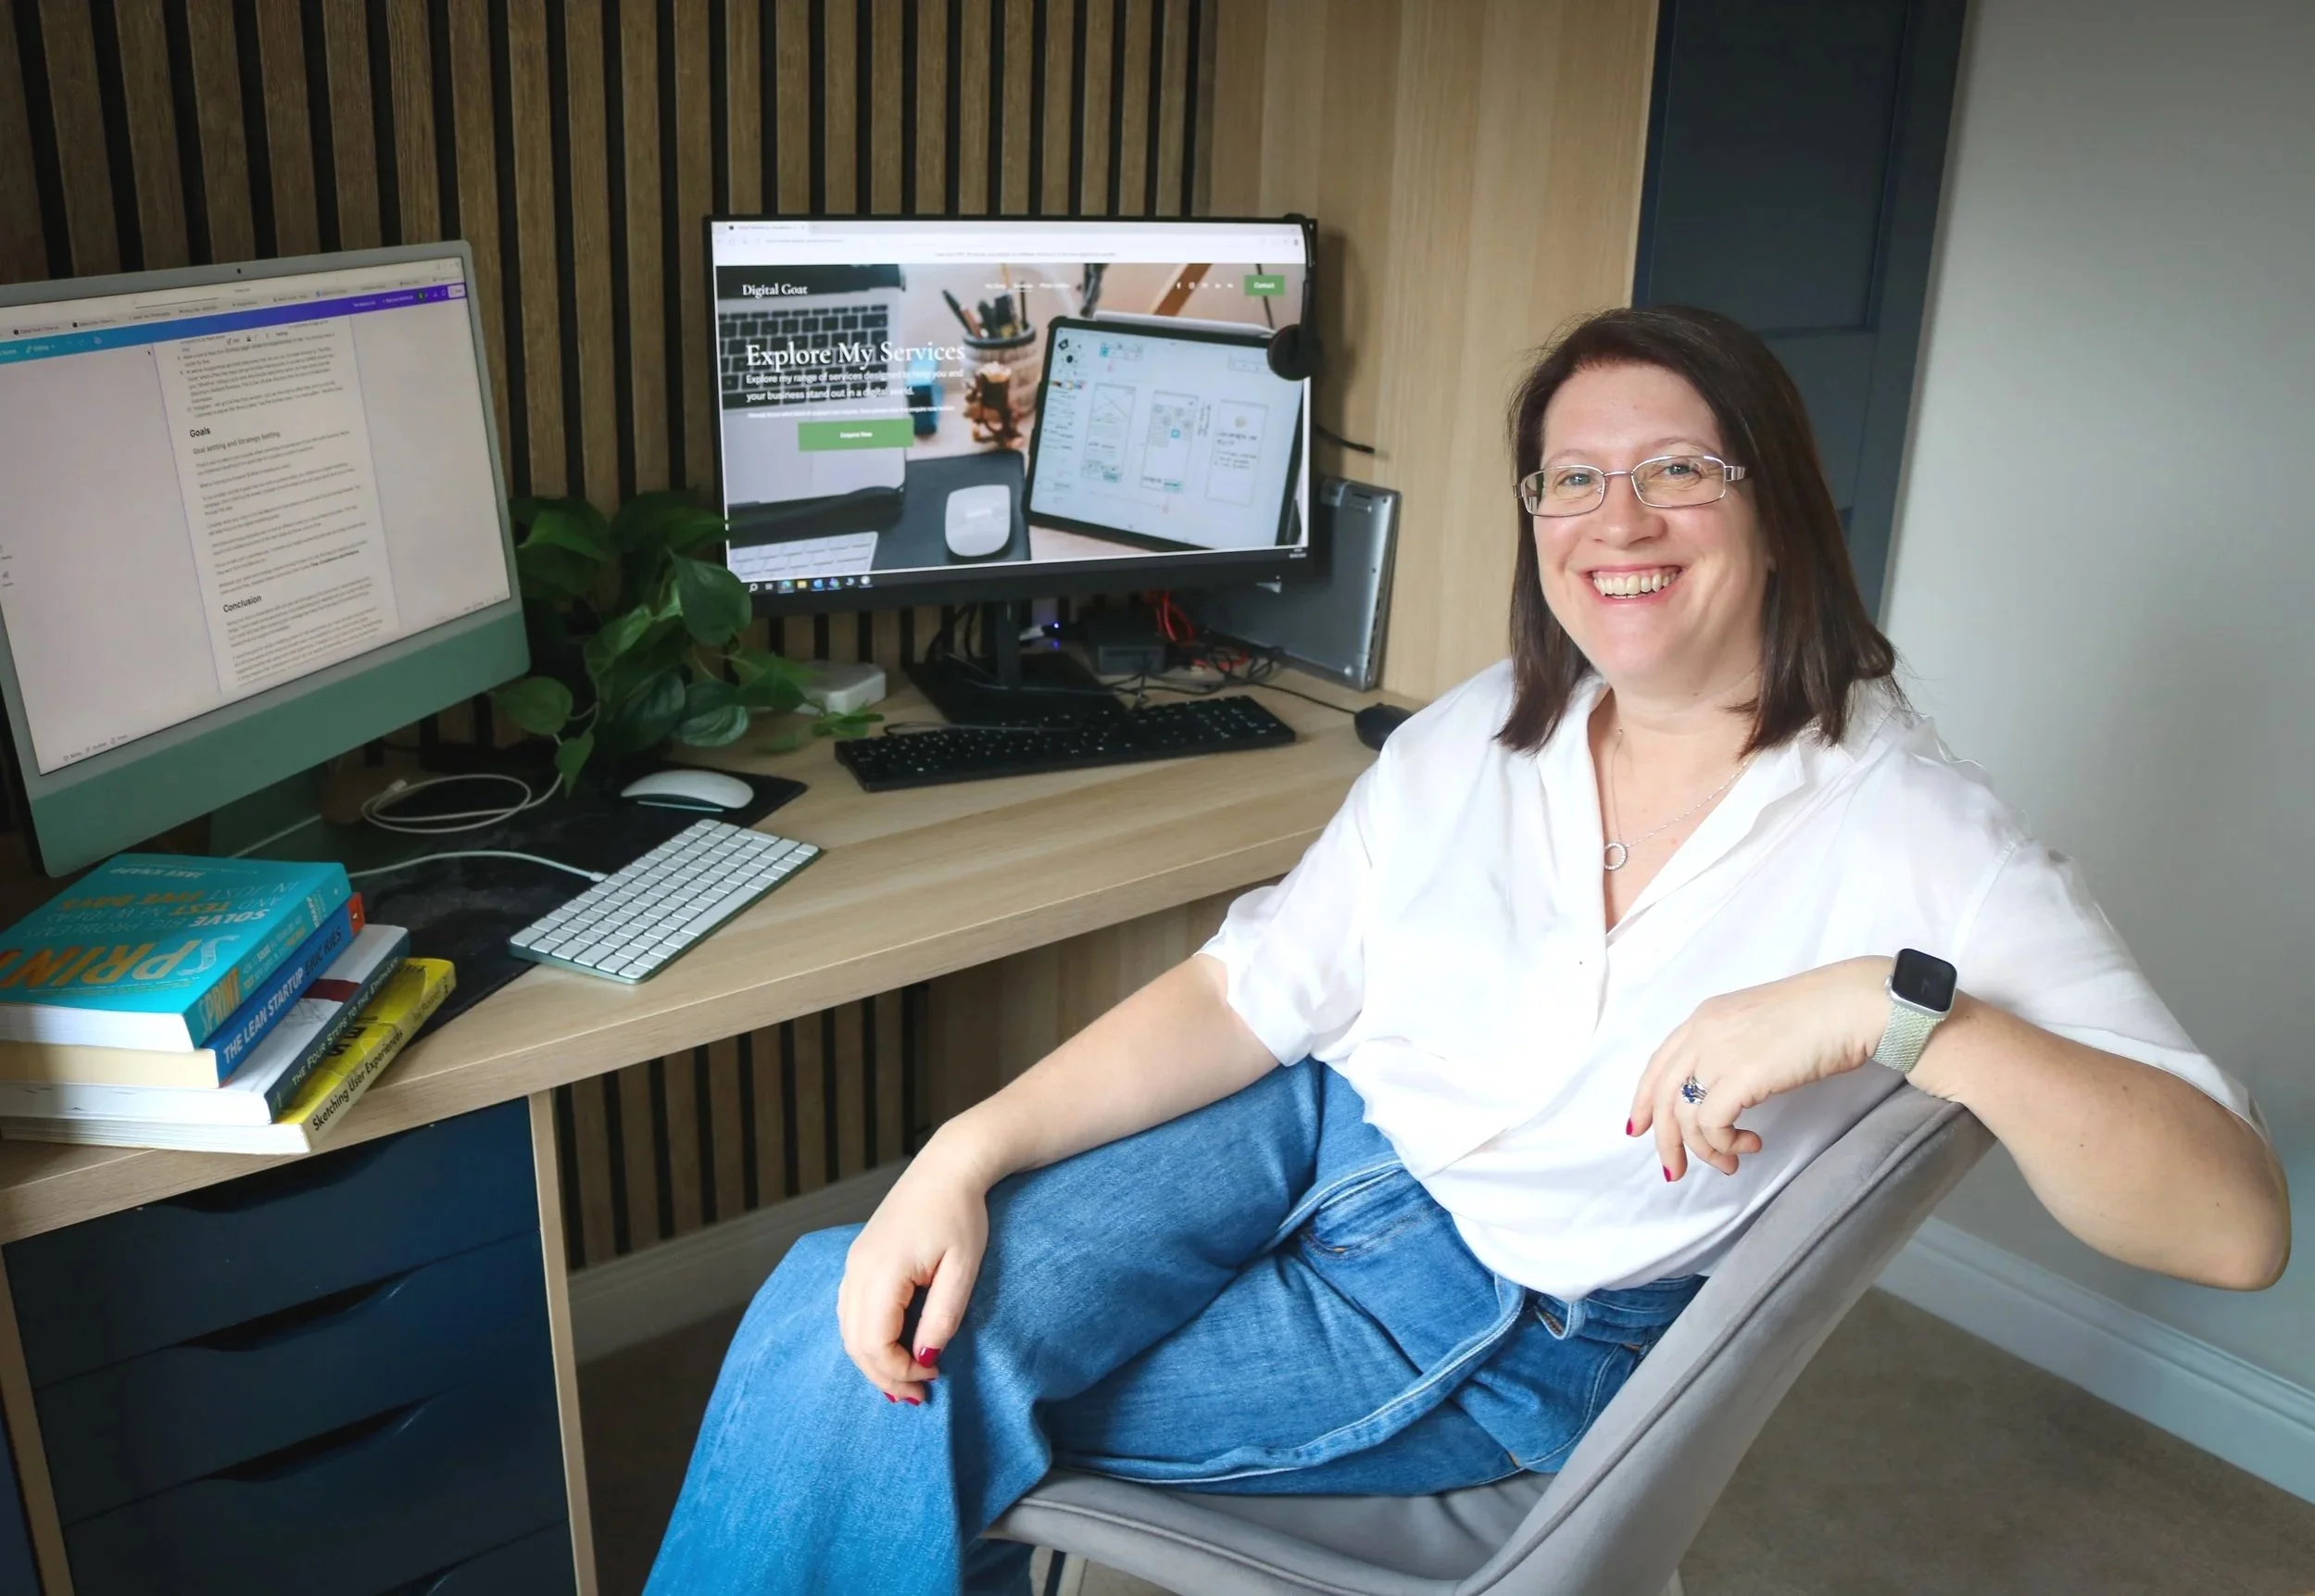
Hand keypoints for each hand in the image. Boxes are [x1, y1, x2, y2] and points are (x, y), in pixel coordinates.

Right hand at [835, 1134, 994, 1402]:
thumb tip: (923, 1361)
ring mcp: (854, 1263)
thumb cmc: (961, 1214)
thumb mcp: (963, 1268)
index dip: (898, 1371)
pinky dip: (866, 1338)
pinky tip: (891, 1348)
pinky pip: (850, 1311)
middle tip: (918, 1396)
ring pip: (847, 1330)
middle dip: (883, 1376)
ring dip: (873, 1360)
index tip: (932, 1379)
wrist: (948, 1167)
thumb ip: (943, 1317)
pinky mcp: (859, 1259)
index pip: (874, 1342)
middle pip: (854, 1343)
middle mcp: (858, 1269)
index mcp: (882, 1271)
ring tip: (905, 1380)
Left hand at [1627, 957, 1891, 1179]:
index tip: (1641, 1130)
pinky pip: (1711, 1123)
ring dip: (1705, 1149)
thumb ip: (1733, 1049)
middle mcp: (1703, 1032)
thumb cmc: (1823, 1015)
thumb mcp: (1760, 1026)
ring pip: (1684, 1115)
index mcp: (1705, 1017)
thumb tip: (1725, 1089)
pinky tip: (1750, 1144)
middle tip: (1675, 1172)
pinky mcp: (1741, 1076)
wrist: (1855, 1005)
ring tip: (1731, 1162)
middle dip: (1666, 1141)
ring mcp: (1719, 1052)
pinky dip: (1724, 1143)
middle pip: (1661, 1095)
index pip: (1658, 1064)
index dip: (1643, 1101)